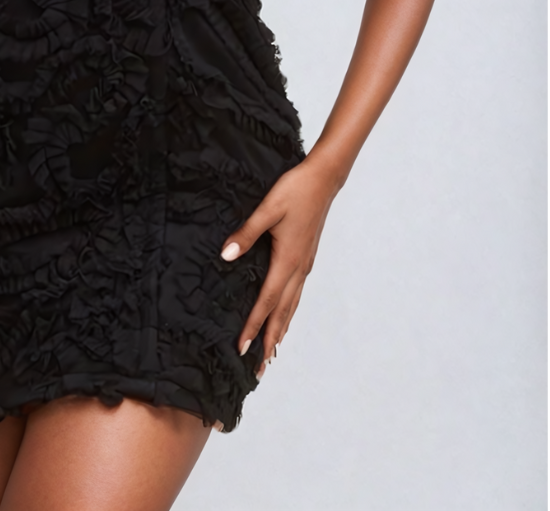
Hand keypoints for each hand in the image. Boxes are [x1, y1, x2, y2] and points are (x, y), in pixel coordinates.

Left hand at [220, 158, 340, 377]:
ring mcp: (305, 265)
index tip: (242, 349)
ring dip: (281, 330)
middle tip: (260, 370)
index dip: (254, 326)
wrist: (323, 179)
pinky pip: (297, 293)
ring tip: (272, 352)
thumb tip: (226, 255)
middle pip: (282, 313)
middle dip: (269, 341)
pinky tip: (286, 314)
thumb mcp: (267, 209)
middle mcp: (298, 269)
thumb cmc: (294, 190)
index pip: (266, 302)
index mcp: (287, 261)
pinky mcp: (307, 258)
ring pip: (292, 305)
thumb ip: (246, 233)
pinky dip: (290, 311)